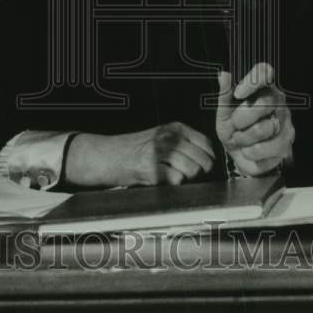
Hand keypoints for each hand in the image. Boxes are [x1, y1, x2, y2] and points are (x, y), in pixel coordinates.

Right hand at [65, 123, 215, 187]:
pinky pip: (176, 180)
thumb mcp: (160, 137)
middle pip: (203, 160)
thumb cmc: (132, 150)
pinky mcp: (150, 168)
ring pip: (193, 170)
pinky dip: (173, 184)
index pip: (207, 144)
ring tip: (171, 178)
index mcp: (174, 127)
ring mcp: (159, 151)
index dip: (208, 159)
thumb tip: (208, 161)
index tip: (201, 167)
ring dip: (186, 179)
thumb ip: (182, 144)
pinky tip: (161, 181)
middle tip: (185, 176)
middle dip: (199, 173)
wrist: (104, 154)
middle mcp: (168, 136)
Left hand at [216, 63, 294, 176]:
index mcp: (262, 88)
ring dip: (244, 138)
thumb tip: (224, 74)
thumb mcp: (224, 111)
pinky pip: (267, 149)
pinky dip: (251, 152)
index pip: (264, 73)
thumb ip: (225, 94)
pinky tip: (250, 150)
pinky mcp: (287, 144)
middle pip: (263, 103)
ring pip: (264, 129)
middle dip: (241, 118)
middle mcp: (278, 102)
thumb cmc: (233, 128)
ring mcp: (285, 123)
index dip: (252, 81)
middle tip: (235, 125)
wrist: (240, 155)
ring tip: (241, 139)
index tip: (238, 93)